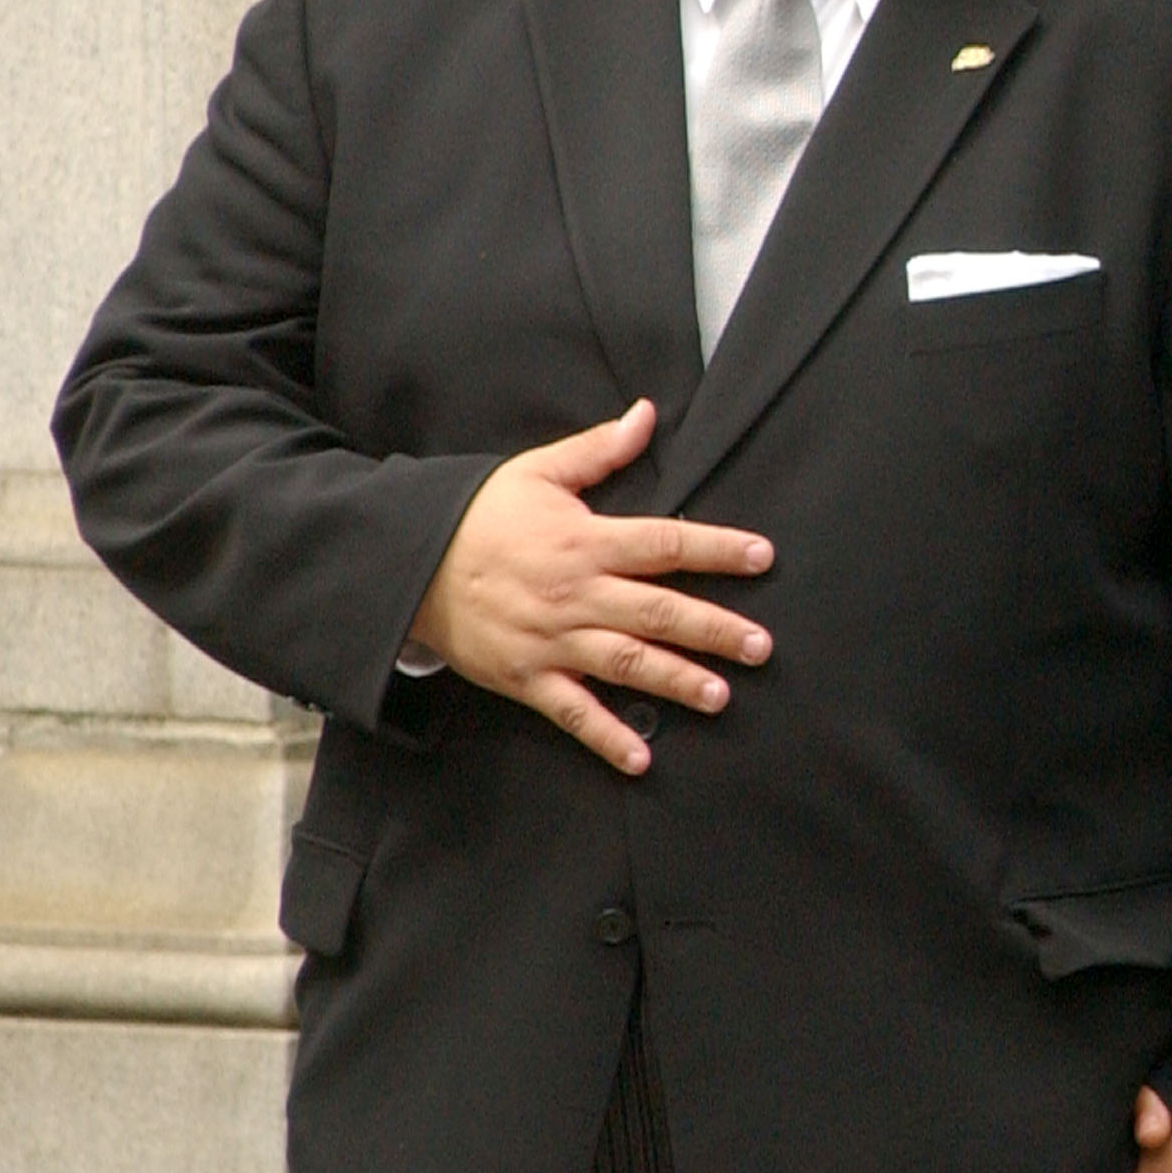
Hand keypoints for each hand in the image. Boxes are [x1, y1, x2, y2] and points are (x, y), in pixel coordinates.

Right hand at [405, 400, 773, 772]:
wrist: (408, 563)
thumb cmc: (480, 515)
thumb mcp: (538, 472)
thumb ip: (598, 450)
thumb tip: (646, 413)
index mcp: (586, 541)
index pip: (666, 544)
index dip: (717, 549)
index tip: (763, 557)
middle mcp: (576, 594)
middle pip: (657, 611)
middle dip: (713, 630)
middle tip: (760, 646)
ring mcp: (552, 640)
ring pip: (626, 663)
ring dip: (676, 681)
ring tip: (720, 695)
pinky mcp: (527, 677)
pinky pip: (572, 712)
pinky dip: (606, 737)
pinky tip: (641, 758)